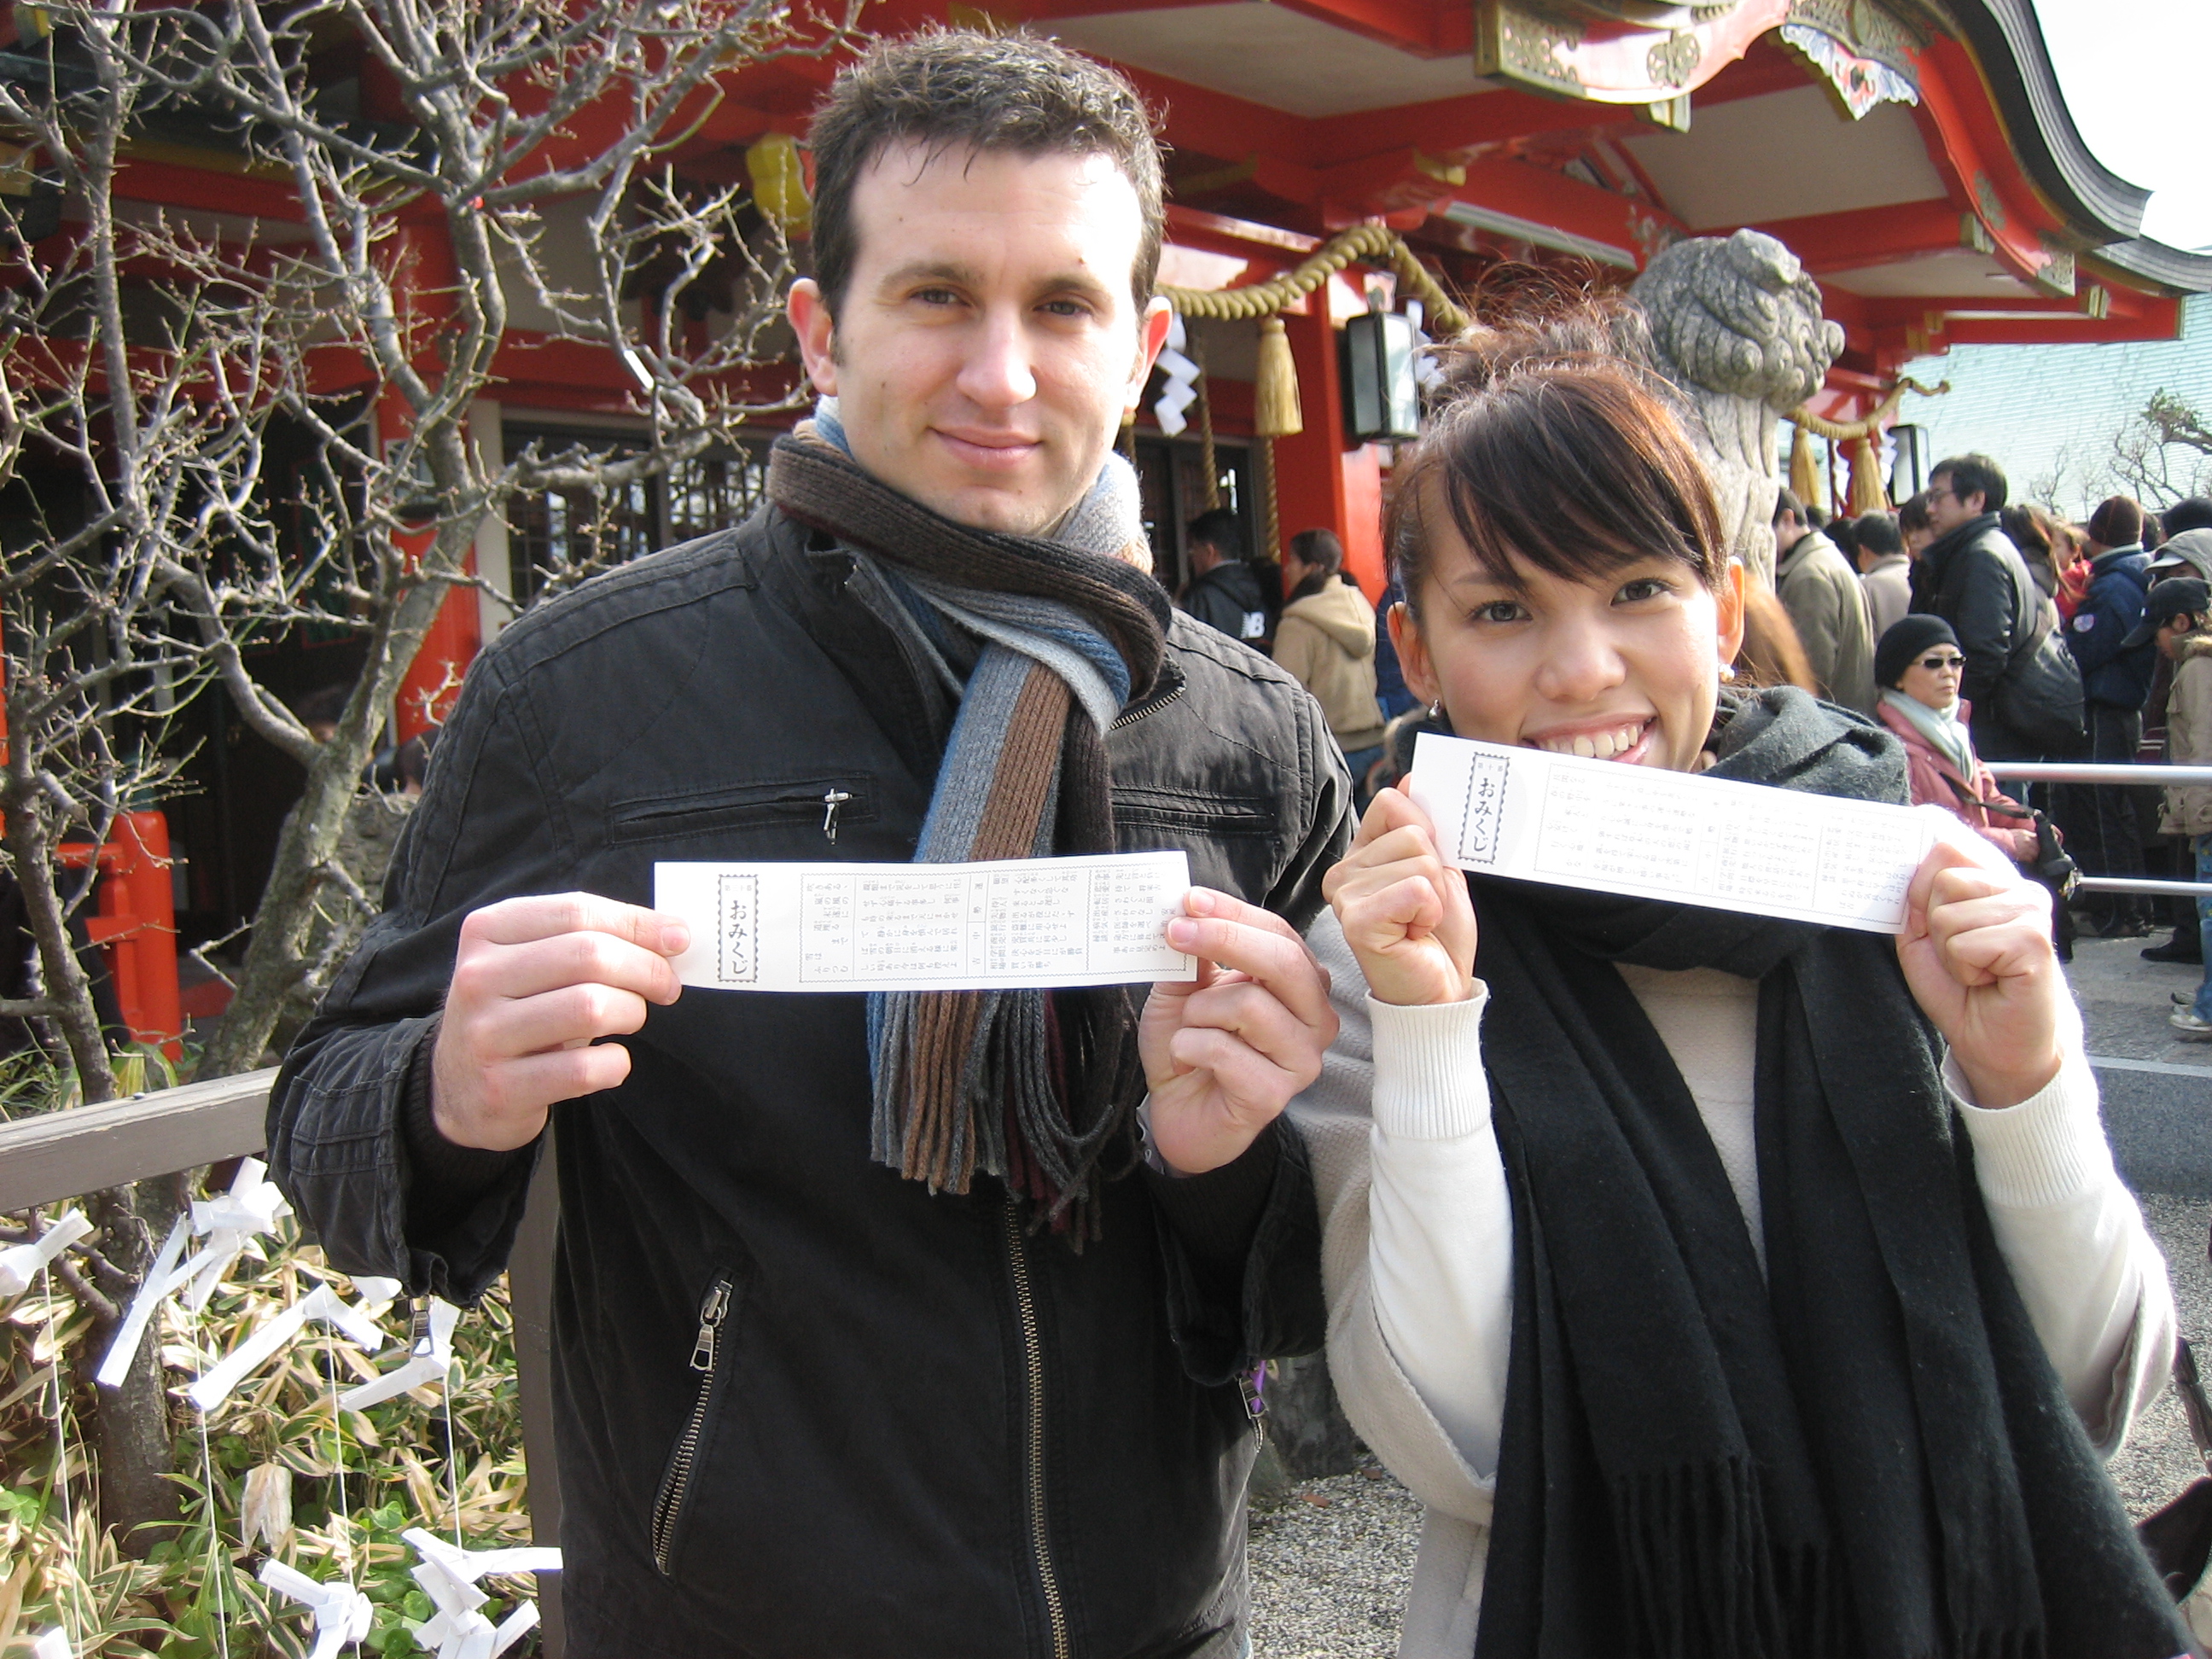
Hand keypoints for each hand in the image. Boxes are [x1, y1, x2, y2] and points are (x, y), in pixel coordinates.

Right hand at [431, 893, 689, 1150]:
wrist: (457, 1088)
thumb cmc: (515, 1012)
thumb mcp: (534, 963)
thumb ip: (591, 939)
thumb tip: (672, 933)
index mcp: (487, 931)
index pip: (578, 911)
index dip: (639, 924)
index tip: (677, 939)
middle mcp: (477, 978)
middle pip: (589, 955)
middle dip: (646, 968)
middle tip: (666, 986)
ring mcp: (485, 1035)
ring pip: (590, 1007)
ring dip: (632, 1012)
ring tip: (631, 1018)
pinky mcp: (501, 1089)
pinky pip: (584, 1069)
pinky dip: (615, 1064)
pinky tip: (611, 1061)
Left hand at [1137, 888, 1337, 1174]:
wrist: (1180, 1113)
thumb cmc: (1192, 1046)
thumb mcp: (1188, 989)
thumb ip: (1197, 954)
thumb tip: (1190, 909)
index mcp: (1301, 985)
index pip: (1280, 935)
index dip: (1234, 913)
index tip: (1190, 901)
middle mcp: (1315, 1019)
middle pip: (1282, 961)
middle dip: (1225, 940)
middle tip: (1175, 934)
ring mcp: (1301, 1059)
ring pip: (1248, 1005)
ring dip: (1197, 1012)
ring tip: (1187, 1030)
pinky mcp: (1275, 1094)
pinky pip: (1223, 1050)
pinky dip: (1188, 1047)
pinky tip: (1186, 1060)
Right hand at [1321, 787, 1476, 1007]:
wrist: (1439, 992)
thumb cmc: (1438, 937)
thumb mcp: (1440, 870)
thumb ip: (1426, 826)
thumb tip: (1412, 777)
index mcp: (1360, 854)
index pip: (1393, 802)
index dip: (1426, 831)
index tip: (1426, 872)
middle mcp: (1343, 872)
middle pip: (1413, 832)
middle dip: (1435, 870)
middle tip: (1424, 908)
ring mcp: (1345, 896)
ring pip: (1419, 860)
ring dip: (1435, 896)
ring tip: (1419, 923)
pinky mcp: (1357, 921)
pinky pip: (1416, 889)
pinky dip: (1430, 912)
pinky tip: (1415, 934)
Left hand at [1895, 828, 2067, 1107]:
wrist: (1999, 1042)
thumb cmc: (1965, 991)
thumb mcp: (1923, 938)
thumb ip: (1915, 901)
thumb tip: (1905, 867)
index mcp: (1992, 881)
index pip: (1946, 847)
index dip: (1921, 885)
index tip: (1929, 920)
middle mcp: (2018, 888)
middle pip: (1943, 879)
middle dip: (1935, 926)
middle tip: (1961, 956)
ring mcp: (2031, 910)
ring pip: (1949, 915)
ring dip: (1951, 953)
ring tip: (1977, 971)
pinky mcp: (2035, 940)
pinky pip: (1967, 943)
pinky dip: (1966, 969)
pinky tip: (1990, 980)